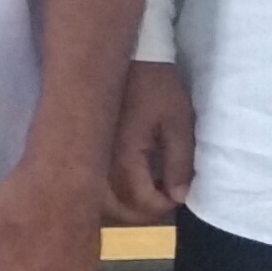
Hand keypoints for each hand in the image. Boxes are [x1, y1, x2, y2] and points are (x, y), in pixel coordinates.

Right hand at [109, 59, 195, 220]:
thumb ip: (179, 163)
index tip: (180, 194)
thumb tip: (178, 197)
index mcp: (124, 158)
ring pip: (104, 201)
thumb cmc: (157, 88)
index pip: (142, 201)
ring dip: (127, 205)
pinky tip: (133, 181)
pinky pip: (98, 185)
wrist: (129, 59)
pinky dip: (115, 193)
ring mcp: (93, 158)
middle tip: (167, 198)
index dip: (165, 205)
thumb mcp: (177, 124)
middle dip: (146, 211)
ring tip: (150, 192)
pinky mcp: (90, 150)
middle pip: (119, 209)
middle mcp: (101, 163)